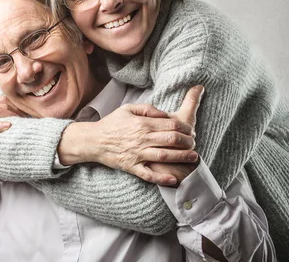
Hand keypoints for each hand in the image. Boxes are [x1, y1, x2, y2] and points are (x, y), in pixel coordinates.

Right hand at [86, 85, 203, 184]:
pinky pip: (148, 175)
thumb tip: (164, 113)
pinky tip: (174, 179)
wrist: (94, 140)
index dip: (185, 128)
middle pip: (171, 140)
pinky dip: (162, 179)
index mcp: (142, 123)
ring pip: (164, 156)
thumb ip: (148, 108)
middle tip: (194, 143)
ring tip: (193, 157)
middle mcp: (142, 139)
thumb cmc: (112, 123)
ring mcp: (137, 154)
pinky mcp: (132, 167)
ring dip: (181, 157)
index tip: (190, 130)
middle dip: (187, 141)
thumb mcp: (128, 108)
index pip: (171, 125)